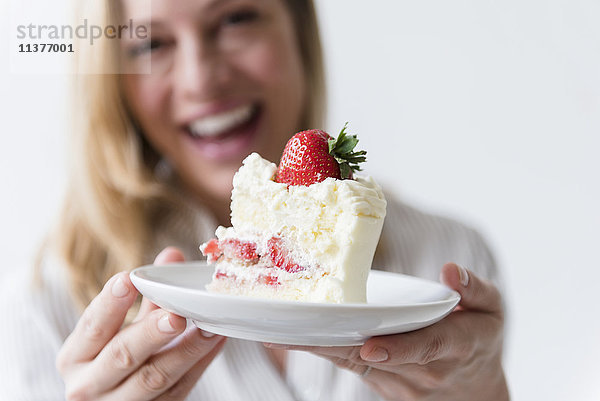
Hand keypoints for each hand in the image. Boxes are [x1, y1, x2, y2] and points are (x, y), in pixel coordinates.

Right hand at [56, 247, 225, 400]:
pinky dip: (199, 364)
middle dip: (150, 334)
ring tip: (209, 328)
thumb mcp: (118, 328)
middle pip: (122, 356)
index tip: (127, 279)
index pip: (91, 327)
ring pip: (154, 378)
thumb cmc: (113, 358)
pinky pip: (178, 389)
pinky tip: (216, 342)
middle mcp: (89, 384)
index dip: (110, 304)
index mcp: (75, 356)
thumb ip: (146, 296)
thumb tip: (171, 256)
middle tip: (175, 315)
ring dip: (186, 350)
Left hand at [265, 263, 508, 400]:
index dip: (399, 349)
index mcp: (454, 346)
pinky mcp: (381, 382)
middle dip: (331, 345)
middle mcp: (423, 371)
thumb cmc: (481, 338)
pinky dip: (320, 350)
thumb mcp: (492, 310)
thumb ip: (475, 289)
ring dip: (315, 348)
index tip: (371, 346)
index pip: (425, 348)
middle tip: (291, 331)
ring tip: (276, 333)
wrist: (476, 389)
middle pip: (372, 357)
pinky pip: (347, 364)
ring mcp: (399, 382)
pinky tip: (288, 337)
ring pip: (352, 363)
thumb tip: (450, 270)